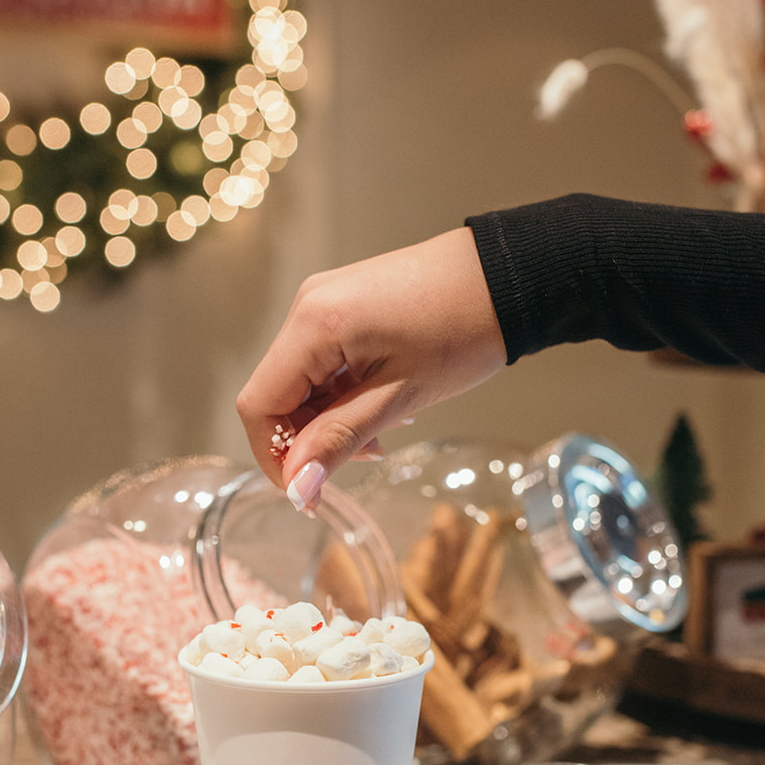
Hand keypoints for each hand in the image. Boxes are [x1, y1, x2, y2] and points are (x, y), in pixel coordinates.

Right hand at [236, 226, 506, 510]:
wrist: (505, 276)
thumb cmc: (463, 330)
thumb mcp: (398, 397)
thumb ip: (339, 441)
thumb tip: (297, 488)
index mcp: (313, 325)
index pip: (258, 404)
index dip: (275, 455)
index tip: (308, 488)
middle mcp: (306, 306)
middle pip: (277, 392)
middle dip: (310, 436)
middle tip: (364, 454)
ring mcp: (323, 301)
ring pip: (301, 380)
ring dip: (330, 417)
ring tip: (381, 431)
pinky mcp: (342, 303)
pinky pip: (322, 360)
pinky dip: (342, 391)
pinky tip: (381, 402)